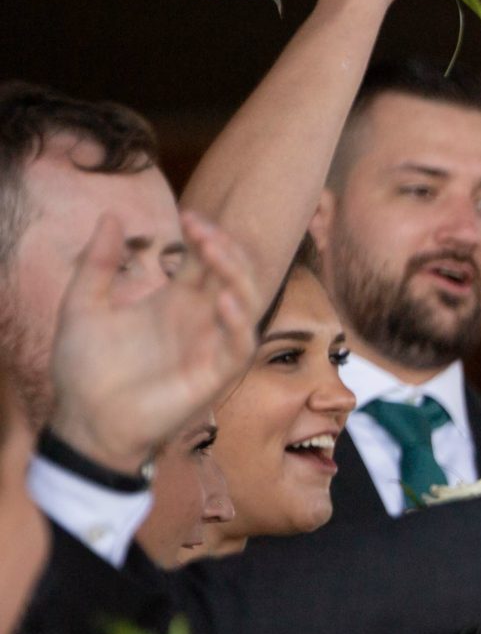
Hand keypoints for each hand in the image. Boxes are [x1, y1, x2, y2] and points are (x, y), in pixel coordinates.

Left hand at [46, 211, 259, 474]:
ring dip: (238, 275)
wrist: (83, 419)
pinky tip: (221, 298)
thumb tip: (110, 214)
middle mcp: (198, 321)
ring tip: (214, 252)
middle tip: (202, 228)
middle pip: (232, 276)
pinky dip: (239, 321)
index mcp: (173, 302)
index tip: (189, 216)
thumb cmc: (82, 368)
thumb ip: (97, 262)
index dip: (205, 235)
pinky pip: (239, 345)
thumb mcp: (82, 304)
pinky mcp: (212, 375)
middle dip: (226, 248)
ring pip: (246, 304)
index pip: (205, 261)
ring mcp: (208, 347)